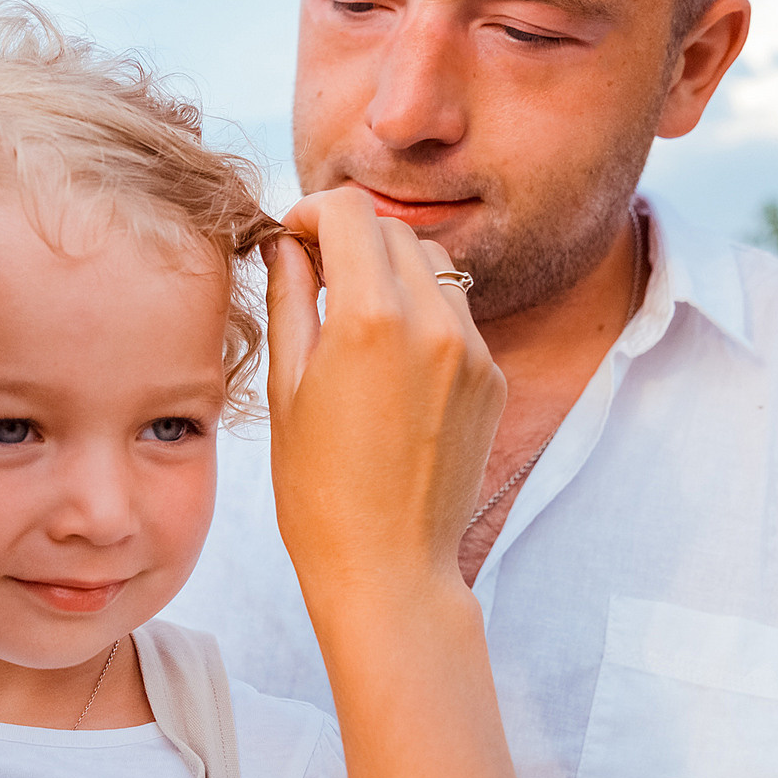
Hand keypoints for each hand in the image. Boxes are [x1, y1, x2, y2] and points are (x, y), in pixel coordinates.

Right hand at [265, 187, 504, 599]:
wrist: (389, 567)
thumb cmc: (319, 490)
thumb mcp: (286, 389)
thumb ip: (290, 300)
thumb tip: (285, 244)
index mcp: (369, 317)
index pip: (350, 211)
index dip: (312, 210)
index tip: (292, 235)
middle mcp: (431, 321)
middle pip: (393, 230)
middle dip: (351, 237)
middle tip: (315, 273)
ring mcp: (471, 349)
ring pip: (433, 266)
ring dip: (391, 270)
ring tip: (354, 317)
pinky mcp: (492, 378)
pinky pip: (457, 316)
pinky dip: (422, 315)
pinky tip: (390, 364)